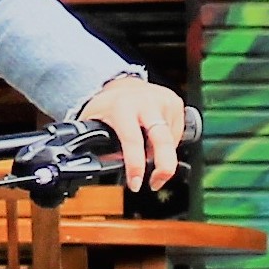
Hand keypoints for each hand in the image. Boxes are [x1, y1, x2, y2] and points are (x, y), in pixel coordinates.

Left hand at [78, 73, 185, 192]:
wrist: (124, 84)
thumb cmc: (108, 106)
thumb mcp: (93, 121)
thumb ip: (94, 142)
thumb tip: (101, 167)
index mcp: (122, 107)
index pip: (132, 140)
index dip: (135, 165)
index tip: (136, 183)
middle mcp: (146, 102)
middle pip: (163, 141)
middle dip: (164, 168)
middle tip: (155, 183)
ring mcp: (163, 102)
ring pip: (169, 142)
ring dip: (160, 156)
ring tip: (146, 155)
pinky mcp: (176, 104)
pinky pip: (176, 135)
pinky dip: (167, 145)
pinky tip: (154, 140)